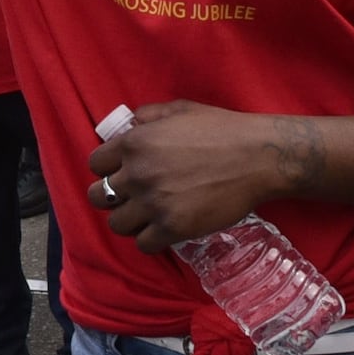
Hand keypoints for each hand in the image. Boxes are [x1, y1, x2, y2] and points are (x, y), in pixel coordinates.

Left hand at [87, 98, 317, 251]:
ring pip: (117, 224)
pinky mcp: (173, 228)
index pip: (95, 164)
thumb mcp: (179, 110)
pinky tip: (162, 231)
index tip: (121, 174)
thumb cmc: (222, 130)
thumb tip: (129, 125)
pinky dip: (150, 240)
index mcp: (134, 143)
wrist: (258, 157)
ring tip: (147, 217)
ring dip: (129, 221)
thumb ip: (148, 116)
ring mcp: (154, 203)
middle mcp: (138, 174)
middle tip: (130, 198)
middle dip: (111, 198)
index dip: (107, 170)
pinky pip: (143, 244)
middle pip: (98, 197)